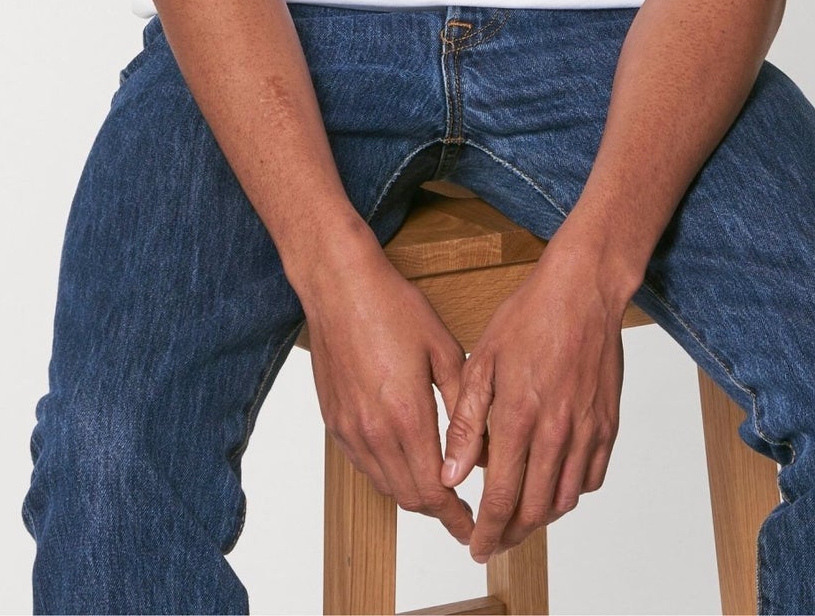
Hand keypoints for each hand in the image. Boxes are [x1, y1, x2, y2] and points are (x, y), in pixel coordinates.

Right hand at [298, 234, 476, 547]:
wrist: (340, 286)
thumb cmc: (393, 308)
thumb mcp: (443, 349)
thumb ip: (463, 406)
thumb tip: (480, 450)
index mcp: (407, 416)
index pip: (434, 491)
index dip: (455, 516)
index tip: (472, 528)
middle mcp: (374, 432)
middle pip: (409, 497)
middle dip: (438, 511)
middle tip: (462, 512)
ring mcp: (350, 429)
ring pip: (385, 485)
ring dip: (412, 494)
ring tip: (438, 489)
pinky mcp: (334, 421)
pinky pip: (364, 465)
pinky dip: (387, 473)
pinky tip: (405, 460)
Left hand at [440, 242, 627, 563]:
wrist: (584, 288)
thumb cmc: (530, 316)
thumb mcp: (483, 360)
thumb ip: (468, 422)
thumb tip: (452, 473)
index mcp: (520, 416)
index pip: (502, 496)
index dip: (487, 530)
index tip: (477, 547)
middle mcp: (557, 430)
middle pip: (536, 510)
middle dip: (512, 534)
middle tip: (495, 540)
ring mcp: (587, 428)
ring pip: (566, 499)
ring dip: (542, 517)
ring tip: (521, 515)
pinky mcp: (608, 422)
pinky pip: (592, 476)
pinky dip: (572, 491)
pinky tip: (554, 482)